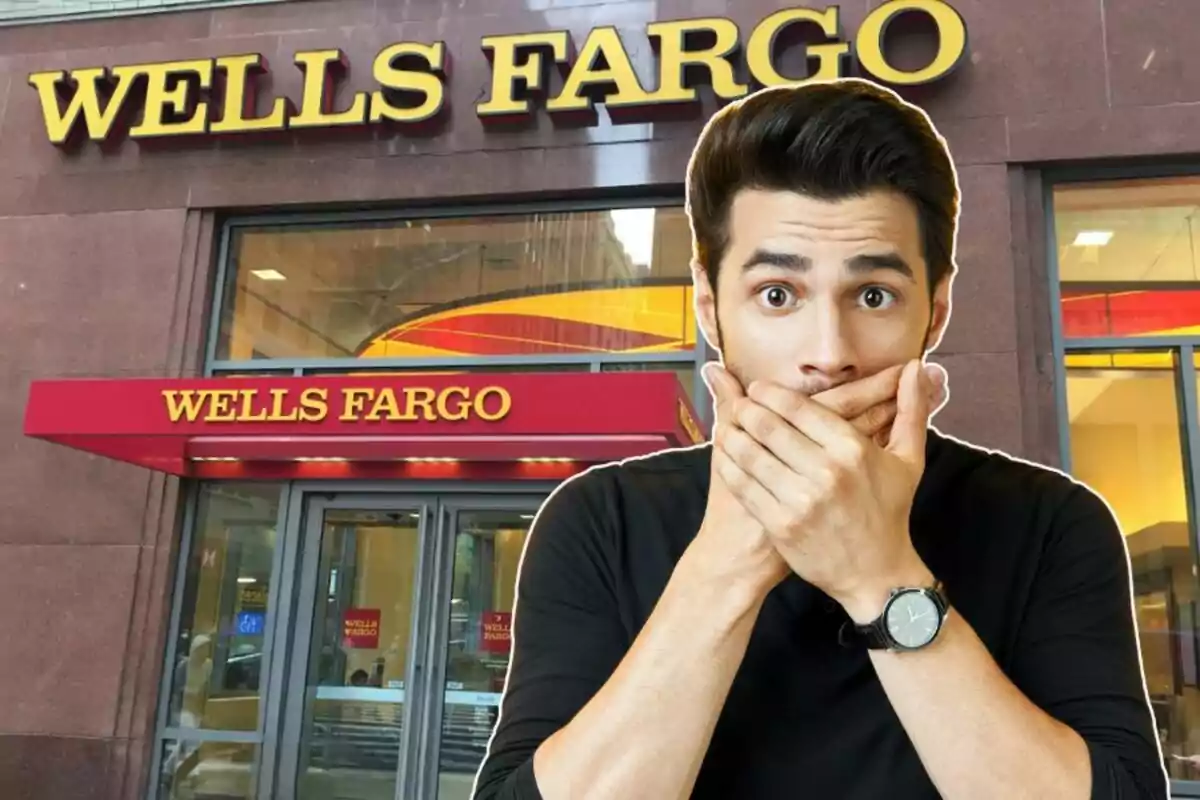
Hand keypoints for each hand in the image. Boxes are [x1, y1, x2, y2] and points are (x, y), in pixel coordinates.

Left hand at [713, 359, 941, 622]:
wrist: (876, 575)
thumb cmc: (890, 512)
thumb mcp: (908, 459)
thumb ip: (911, 410)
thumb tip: (917, 366)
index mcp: (853, 450)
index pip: (799, 408)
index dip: (770, 394)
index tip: (756, 388)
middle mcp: (825, 472)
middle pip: (770, 427)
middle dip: (746, 410)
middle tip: (737, 404)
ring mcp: (800, 501)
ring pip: (751, 455)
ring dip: (732, 435)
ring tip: (726, 425)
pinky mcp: (781, 525)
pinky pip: (744, 487)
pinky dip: (730, 468)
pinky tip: (725, 458)